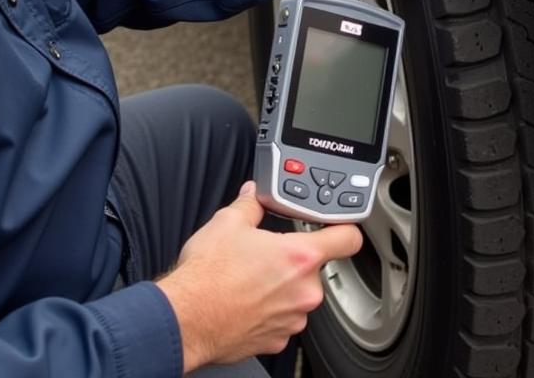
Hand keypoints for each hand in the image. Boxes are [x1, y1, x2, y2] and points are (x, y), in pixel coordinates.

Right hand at [156, 182, 362, 371]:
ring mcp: (292, 319)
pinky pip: (283, 318)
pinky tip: (247, 301)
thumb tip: (254, 194)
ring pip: (299, 295)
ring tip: (252, 279)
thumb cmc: (206, 277)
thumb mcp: (228, 223)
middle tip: (269, 254)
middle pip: (317, 268)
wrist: (184, 320)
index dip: (345, 228)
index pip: (348, 238)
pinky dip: (271, 310)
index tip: (337, 227)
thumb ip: (251, 204)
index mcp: (300, 256)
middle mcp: (304, 290)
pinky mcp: (277, 340)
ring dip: (283, 287)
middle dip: (296, 260)